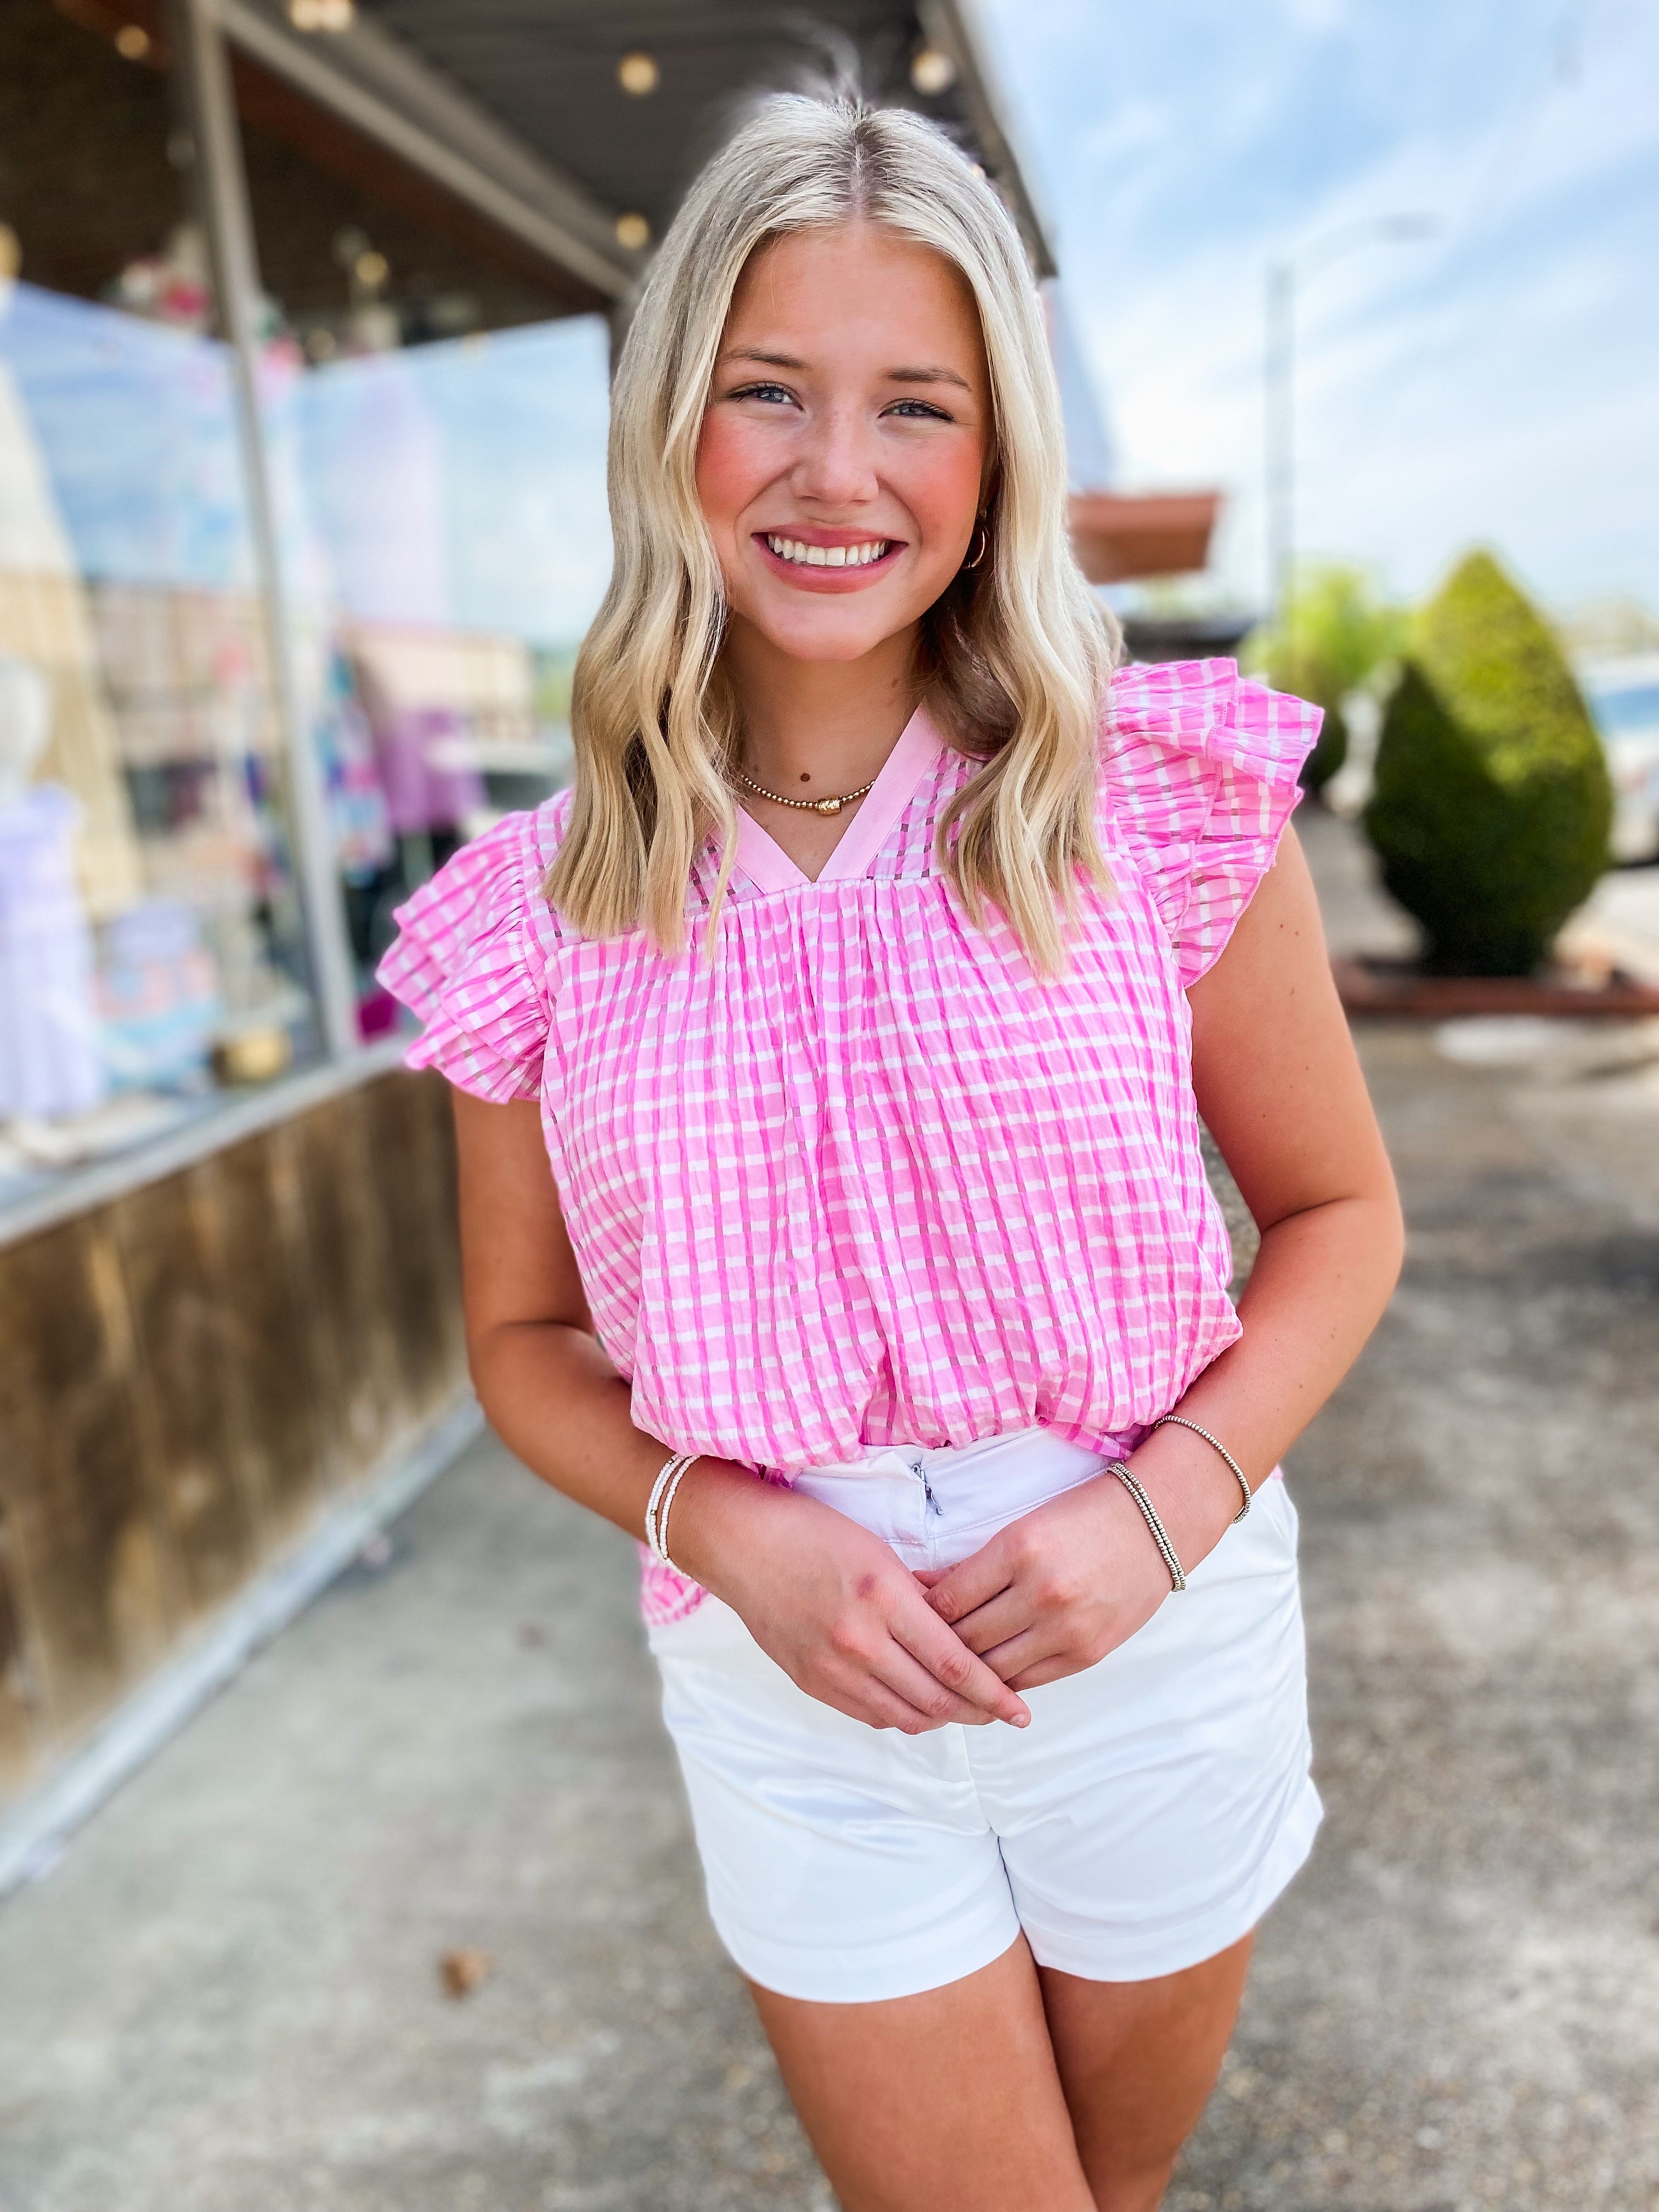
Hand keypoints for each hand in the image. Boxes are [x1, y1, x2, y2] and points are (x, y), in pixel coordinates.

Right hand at [667, 1465, 1031, 1735]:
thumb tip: (965, 1630)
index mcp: (883, 1598)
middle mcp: (858, 1640)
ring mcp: (831, 1667)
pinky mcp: (811, 1682)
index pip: (954, 1663)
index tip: (1021, 1709)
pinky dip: (901, 1714)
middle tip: (1002, 1712)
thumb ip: (923, 1597)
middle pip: (935, 1699)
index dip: (994, 1693)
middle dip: (977, 1712)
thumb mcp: (880, 1553)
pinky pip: (870, 1714)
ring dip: (941, 1718)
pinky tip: (918, 1702)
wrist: (742, 1546)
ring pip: (904, 1715)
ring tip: (965, 1709)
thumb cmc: (814, 1534)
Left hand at [920, 1471, 1178, 1691]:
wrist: (1154, 1525)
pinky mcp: (1087, 1654)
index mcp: (1019, 1549)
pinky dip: (1002, 1679)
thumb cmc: (1083, 1517)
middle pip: (966, 1640)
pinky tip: (985, 1673)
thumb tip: (922, 1591)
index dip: (921, 1613)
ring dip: (967, 1669)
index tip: (908, 1615)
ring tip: (946, 1665)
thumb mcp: (1023, 1526)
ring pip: (994, 1669)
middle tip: (918, 1647)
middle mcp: (1042, 1593)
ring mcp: (1068, 1629)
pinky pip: (1028, 1680)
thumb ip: (975, 1565)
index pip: (949, 1601)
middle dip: (936, 1646)